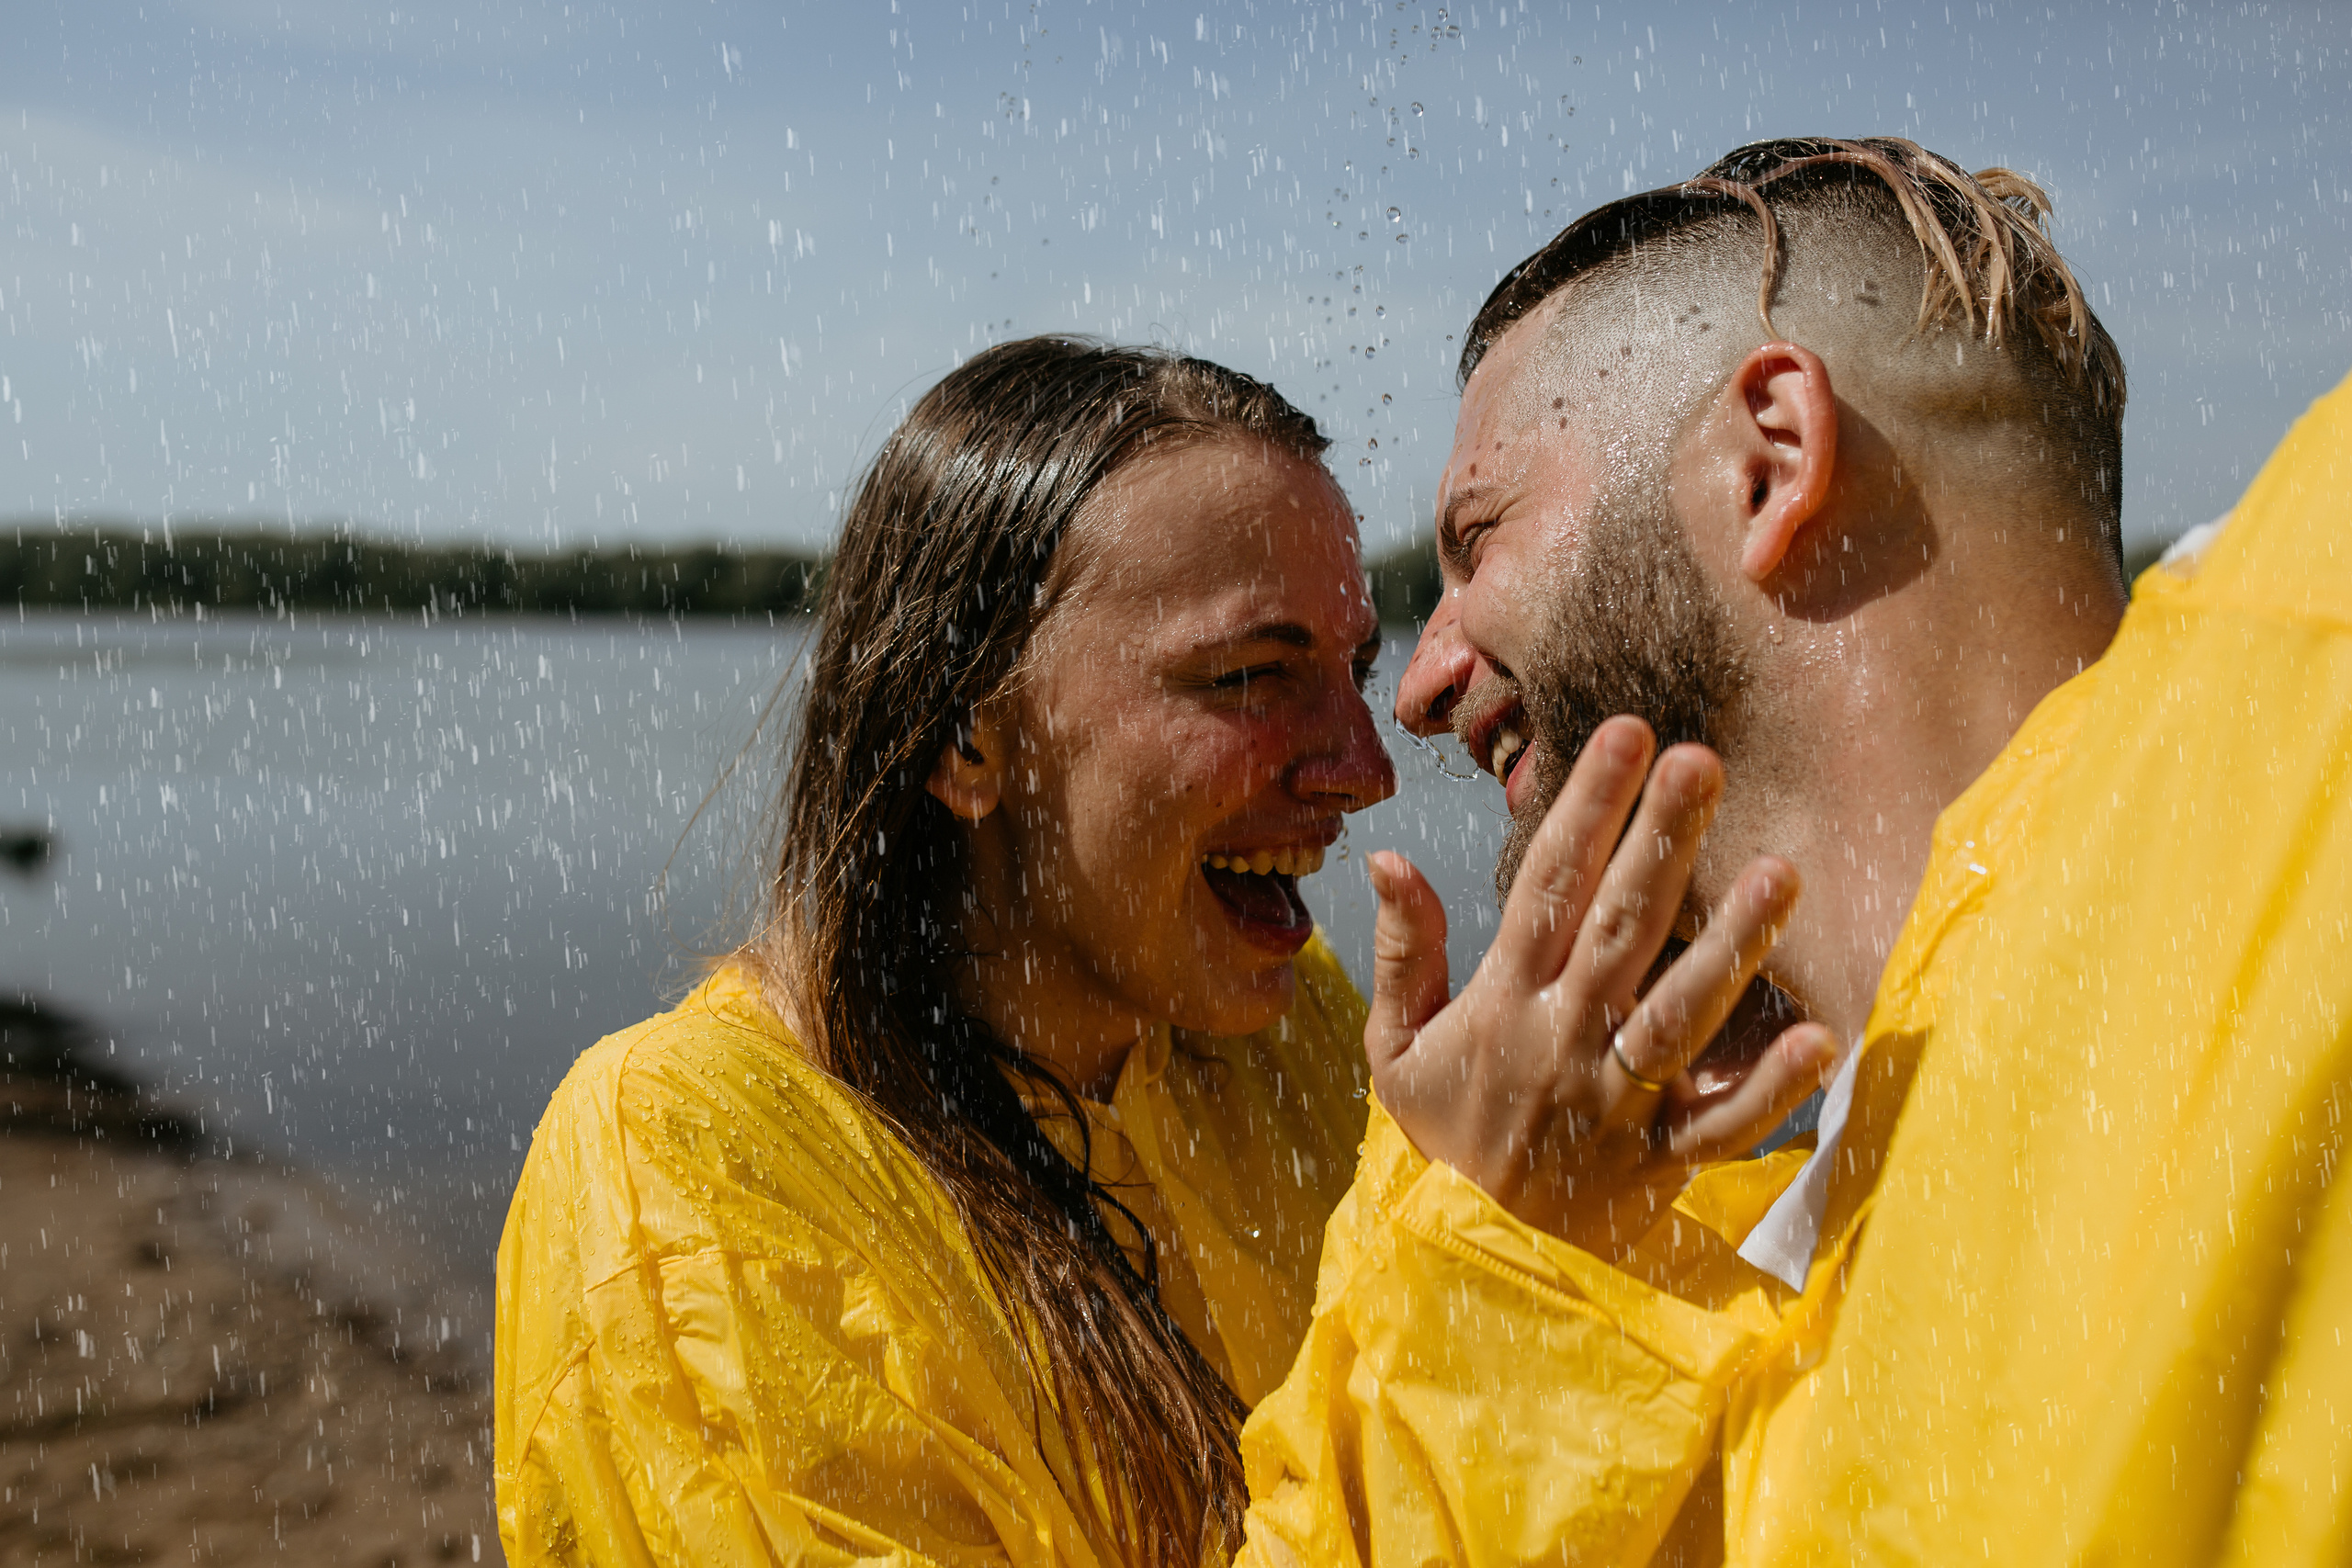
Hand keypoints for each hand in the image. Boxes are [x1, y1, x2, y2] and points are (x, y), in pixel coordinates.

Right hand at [1365, 715, 1836, 1257]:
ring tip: (1780, 873)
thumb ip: (1401, 953)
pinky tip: (1820, 1038)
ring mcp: (1616, 1102)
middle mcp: (1562, 1043)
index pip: (1547, 888)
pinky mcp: (1660, 1162)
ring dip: (1728, 945)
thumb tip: (1390, 858)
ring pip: (1677, 1016)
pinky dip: (1768, 1090)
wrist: (1465, 1263)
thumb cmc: (1444, 1139)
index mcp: (1502, 1005)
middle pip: (1620, 930)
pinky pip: (1719, 1125)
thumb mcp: (1393, 1048)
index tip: (1626, 735)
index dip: (1586, 808)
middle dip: (1661, 840)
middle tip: (1703, 760)